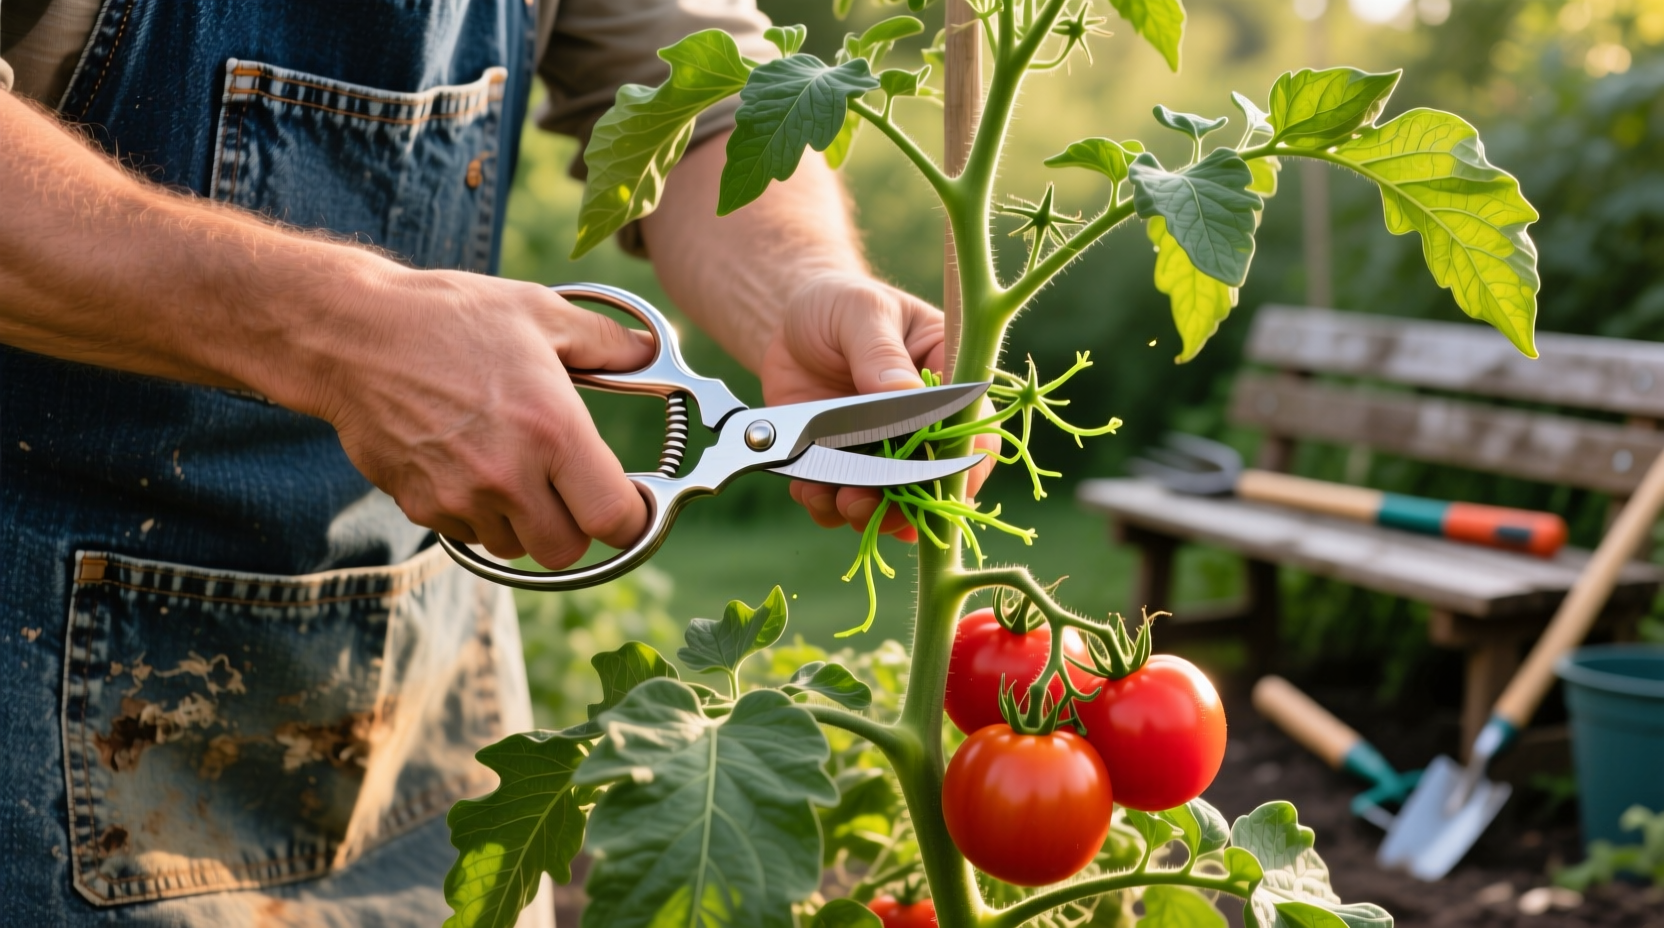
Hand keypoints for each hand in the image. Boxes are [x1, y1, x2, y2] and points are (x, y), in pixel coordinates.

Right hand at [305, 267, 653, 568]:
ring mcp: (461, 497)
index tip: (628, 500)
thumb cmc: (449, 316)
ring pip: (517, 548)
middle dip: (575, 525)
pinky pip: (469, 535)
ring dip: (525, 522)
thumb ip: (605, 343)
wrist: (351, 334)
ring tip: (512, 466)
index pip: (615, 518)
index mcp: (552, 430)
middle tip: (567, 485)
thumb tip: (649, 352)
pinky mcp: (422, 506)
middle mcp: (510, 475)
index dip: (631, 516)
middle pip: (566, 550)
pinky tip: (470, 465)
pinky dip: (479, 514)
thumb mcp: (539, 311)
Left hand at [758, 272, 996, 537]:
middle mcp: (919, 425)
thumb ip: (881, 354)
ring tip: (841, 502)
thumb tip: (904, 393)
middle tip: (871, 500)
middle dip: (906, 502)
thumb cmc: (839, 303)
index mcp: (946, 378)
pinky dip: (825, 507)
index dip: (961, 465)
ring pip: (886, 500)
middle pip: (931, 480)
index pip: (971, 429)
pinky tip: (810, 492)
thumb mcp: (862, 313)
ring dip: (866, 512)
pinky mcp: (839, 464)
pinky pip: (838, 500)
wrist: (788, 319)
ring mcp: (879, 450)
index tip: (937, 483)